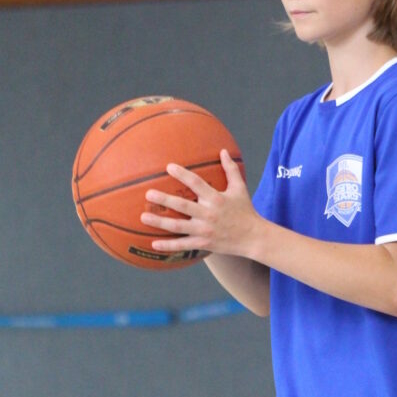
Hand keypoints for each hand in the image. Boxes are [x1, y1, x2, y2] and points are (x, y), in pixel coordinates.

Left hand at [140, 149, 259, 257]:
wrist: (253, 237)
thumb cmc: (245, 210)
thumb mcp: (240, 188)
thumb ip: (230, 169)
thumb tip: (223, 150)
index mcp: (216, 198)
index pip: (196, 183)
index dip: (182, 175)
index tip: (169, 167)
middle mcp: (209, 214)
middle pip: (183, 206)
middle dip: (165, 199)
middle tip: (148, 193)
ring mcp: (205, 230)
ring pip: (178, 226)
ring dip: (159, 223)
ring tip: (143, 217)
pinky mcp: (204, 243)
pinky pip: (183, 244)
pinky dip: (168, 245)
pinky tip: (153, 244)